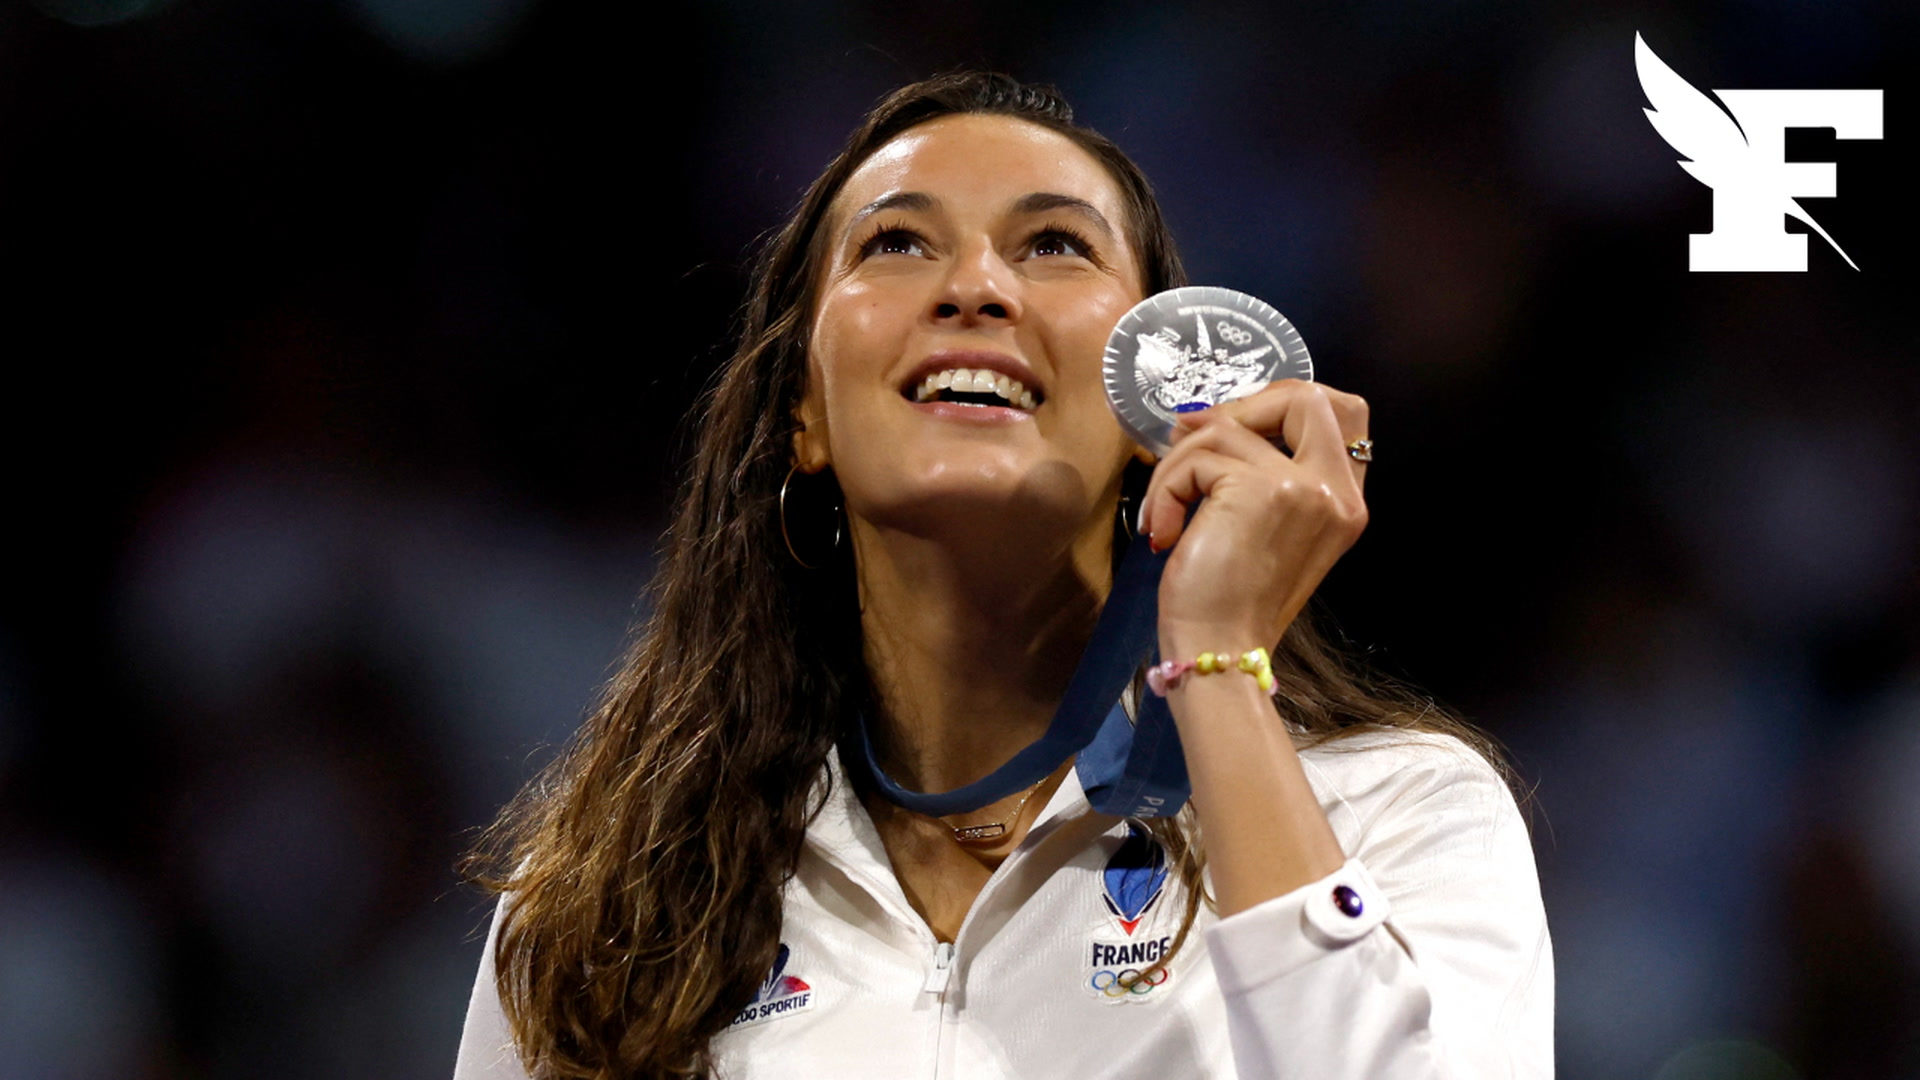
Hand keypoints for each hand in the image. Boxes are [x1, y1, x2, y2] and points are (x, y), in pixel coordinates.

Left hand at [1138, 379, 1370, 653]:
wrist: (1219, 649)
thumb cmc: (1231, 599)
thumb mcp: (1261, 527)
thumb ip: (1258, 470)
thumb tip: (1200, 417)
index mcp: (1345, 501)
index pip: (1344, 412)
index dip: (1284, 403)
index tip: (1236, 427)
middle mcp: (1335, 490)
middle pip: (1308, 395)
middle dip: (1242, 405)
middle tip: (1193, 440)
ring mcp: (1302, 487)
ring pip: (1227, 428)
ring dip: (1178, 463)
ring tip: (1165, 511)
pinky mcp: (1259, 490)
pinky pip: (1195, 458)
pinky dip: (1165, 490)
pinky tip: (1164, 533)